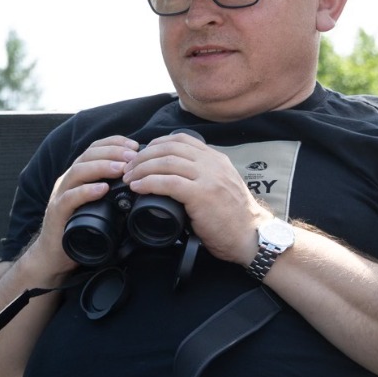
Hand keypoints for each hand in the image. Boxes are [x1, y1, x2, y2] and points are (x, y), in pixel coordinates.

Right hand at [24, 134, 139, 279]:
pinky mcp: (57, 213)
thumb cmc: (80, 230)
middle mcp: (67, 181)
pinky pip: (69, 198)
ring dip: (101, 167)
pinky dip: (86, 192)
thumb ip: (113, 192)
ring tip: (121, 169)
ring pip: (78, 172)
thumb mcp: (99, 205)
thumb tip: (142, 184)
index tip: (134, 146)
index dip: (114, 143)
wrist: (54, 255)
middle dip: (112, 153)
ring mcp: (60, 196)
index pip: (93, 149)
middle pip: (87, 156)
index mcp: (78, 176)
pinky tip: (102, 189)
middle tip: (133, 157)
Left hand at [122, 132, 269, 263]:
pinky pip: (169, 182)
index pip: (181, 140)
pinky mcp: (202, 194)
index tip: (140, 155)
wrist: (250, 236)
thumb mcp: (217, 187)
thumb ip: (198, 176)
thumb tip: (167, 176)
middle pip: (169, 148)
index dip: (155, 144)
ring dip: (141, 169)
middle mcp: (212, 163)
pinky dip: (148, 183)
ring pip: (167, 162)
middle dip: (143, 156)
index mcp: (215, 159)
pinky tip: (137, 188)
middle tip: (127, 168)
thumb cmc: (230, 217)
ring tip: (128, 178)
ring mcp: (209, 177)